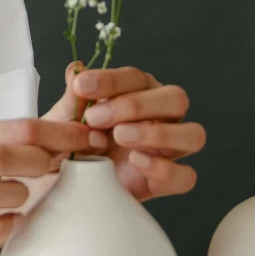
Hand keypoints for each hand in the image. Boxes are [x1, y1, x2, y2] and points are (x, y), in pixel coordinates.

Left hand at [54, 61, 200, 199]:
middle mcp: (160, 118)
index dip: (112, 80)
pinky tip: (135, 161)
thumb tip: (76, 68)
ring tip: (120, 137)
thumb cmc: (66, 147)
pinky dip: (165, 168)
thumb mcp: (62, 124)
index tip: (82, 86)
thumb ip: (72, 99)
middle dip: (137, 105)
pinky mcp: (164, 182)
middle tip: (96, 118)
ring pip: (193, 135)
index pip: (137, 78)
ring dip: (159, 133)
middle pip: (176, 99)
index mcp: (137, 95)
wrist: (61, 186)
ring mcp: (167, 151)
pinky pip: (185, 176)